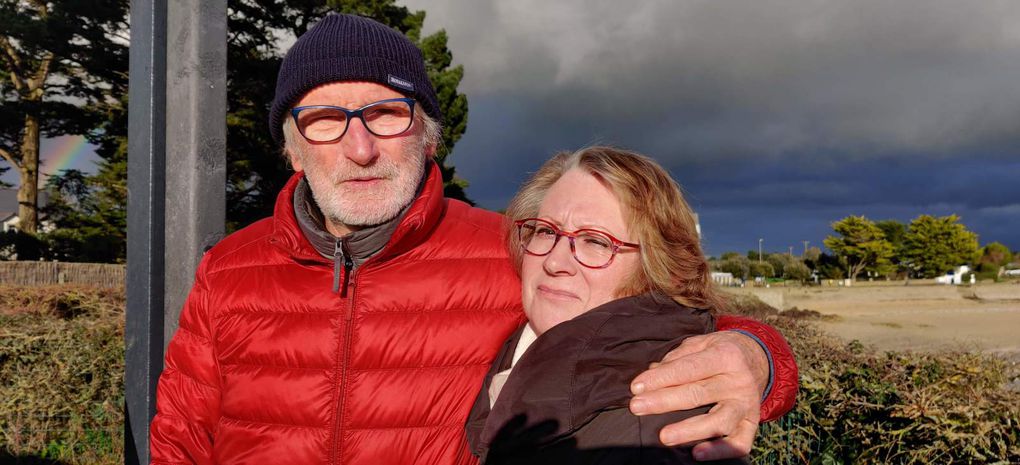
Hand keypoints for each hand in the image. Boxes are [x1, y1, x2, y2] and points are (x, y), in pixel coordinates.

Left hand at [628, 331, 768, 460]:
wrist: (757, 359)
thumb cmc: (718, 352)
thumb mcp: (700, 344)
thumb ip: (677, 357)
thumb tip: (651, 372)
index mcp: (725, 355)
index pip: (688, 368)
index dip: (661, 378)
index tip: (635, 387)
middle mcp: (739, 380)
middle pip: (698, 394)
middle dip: (664, 401)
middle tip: (636, 407)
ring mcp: (746, 404)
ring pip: (719, 421)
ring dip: (690, 430)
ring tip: (664, 437)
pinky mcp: (751, 424)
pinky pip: (740, 443)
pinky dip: (720, 451)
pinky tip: (696, 454)